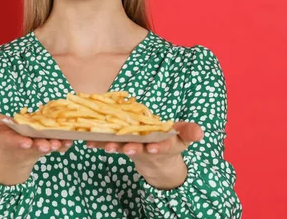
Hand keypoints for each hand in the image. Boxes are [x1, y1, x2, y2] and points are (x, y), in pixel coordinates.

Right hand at [0, 112, 72, 183]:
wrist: (14, 151)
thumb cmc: (1, 134)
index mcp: (9, 140)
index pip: (12, 142)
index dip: (18, 142)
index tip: (25, 142)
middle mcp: (25, 145)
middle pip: (33, 147)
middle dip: (40, 146)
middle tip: (47, 145)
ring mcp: (38, 146)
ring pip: (48, 147)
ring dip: (55, 145)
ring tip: (62, 142)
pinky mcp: (49, 144)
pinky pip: (59, 145)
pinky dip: (66, 143)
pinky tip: (72, 139)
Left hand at [85, 121, 202, 188]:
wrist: (155, 155)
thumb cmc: (171, 140)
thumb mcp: (183, 136)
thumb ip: (190, 132)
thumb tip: (199, 132)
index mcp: (162, 144)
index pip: (162, 147)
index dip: (159, 147)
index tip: (154, 147)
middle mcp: (145, 147)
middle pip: (139, 149)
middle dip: (132, 149)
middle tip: (126, 149)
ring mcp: (131, 147)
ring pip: (121, 148)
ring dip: (112, 147)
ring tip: (105, 146)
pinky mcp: (118, 144)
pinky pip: (107, 143)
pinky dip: (97, 142)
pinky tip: (87, 140)